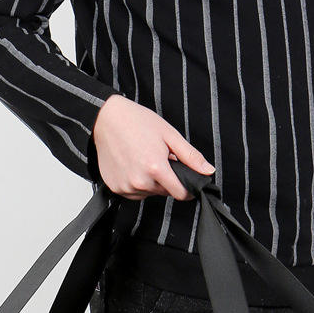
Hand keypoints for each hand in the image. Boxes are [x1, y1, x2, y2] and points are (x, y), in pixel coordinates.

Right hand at [92, 94, 214, 199]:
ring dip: (151, 182)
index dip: (188, 189)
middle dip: (167, 179)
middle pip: (164, 192)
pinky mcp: (115, 188)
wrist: (105, 119)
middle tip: (158, 158)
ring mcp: (126, 187)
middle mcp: (140, 181)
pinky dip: (137, 183)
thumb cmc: (136, 122)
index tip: (188, 183)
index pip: (180, 193)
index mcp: (155, 168)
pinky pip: (134, 193)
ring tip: (143, 159)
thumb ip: (190, 156)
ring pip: (149, 193)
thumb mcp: (169, 134)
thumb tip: (208, 171)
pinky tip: (132, 165)